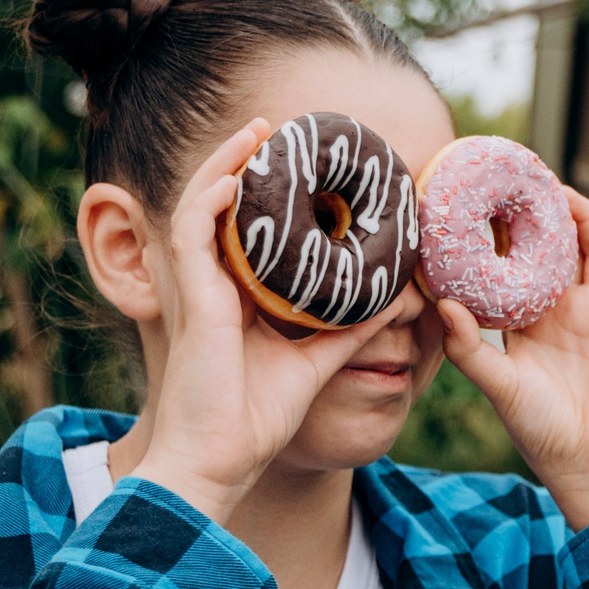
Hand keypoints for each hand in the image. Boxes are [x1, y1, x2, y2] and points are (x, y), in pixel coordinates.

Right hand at [132, 119, 405, 519]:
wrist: (222, 459)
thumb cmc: (255, 418)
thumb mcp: (317, 362)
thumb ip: (350, 330)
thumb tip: (398, 303)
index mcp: (235, 297)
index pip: (244, 230)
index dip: (264, 192)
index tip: (301, 165)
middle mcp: (211, 286)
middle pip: (219, 207)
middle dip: (242, 162)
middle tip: (274, 129)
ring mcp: (196, 290)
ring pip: (199, 207)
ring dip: (225, 165)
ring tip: (256, 133)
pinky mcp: (190, 299)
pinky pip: (190, 234)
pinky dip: (209, 200)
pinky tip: (234, 177)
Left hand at [437, 188, 588, 529]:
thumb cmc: (539, 430)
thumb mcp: (497, 386)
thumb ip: (469, 348)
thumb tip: (442, 303)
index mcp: (527, 318)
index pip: (515, 262)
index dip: (504, 231)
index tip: (485, 200)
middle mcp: (564, 308)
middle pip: (558, 244)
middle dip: (546, 212)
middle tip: (526, 180)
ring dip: (585, 217)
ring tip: (565, 197)